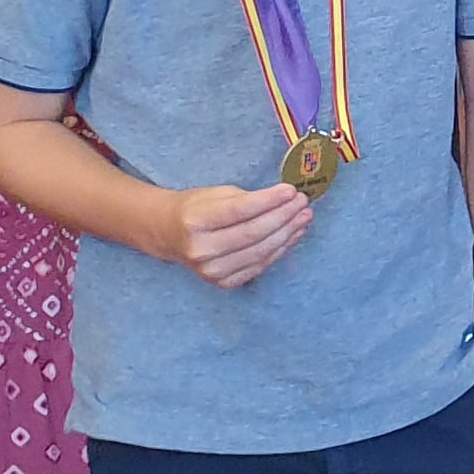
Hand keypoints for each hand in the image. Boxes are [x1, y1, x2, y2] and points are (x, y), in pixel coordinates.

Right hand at [164, 183, 310, 287]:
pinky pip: (260, 266)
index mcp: (195, 221)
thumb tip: (286, 199)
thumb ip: (247, 198)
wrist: (170, 236)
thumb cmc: (196, 209)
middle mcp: (202, 249)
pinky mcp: (223, 283)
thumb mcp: (216, 194)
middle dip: (284, 216)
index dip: (269, 201)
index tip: (291, 190)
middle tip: (303, 203)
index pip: (240, 210)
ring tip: (304, 217)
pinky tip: (293, 234)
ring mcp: (212, 270)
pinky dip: (281, 249)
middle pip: (254, 233)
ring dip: (288, 233)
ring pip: (261, 251)